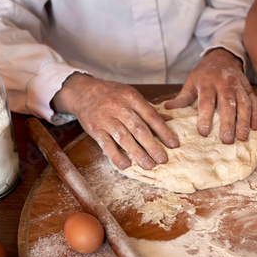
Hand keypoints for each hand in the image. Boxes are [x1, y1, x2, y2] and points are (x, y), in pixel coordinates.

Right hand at [52, 73, 178, 169]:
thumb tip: (169, 120)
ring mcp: (106, 119)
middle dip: (152, 146)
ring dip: (137, 153)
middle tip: (163, 159)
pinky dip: (116, 155)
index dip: (164, 131)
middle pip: (139, 129)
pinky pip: (106, 144)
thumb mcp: (131, 96)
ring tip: (148, 165)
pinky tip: (125, 165)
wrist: (82, 91)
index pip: (151, 116)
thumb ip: (149, 109)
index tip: (174, 144)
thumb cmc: (111, 94)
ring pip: (124, 138)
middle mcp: (120, 108)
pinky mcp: (95, 129)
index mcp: (132, 98)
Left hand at [165, 48, 256, 143]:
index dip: (205, 116)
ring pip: (243, 104)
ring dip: (244, 121)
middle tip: (226, 140)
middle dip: (227, 123)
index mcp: (207, 82)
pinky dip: (255, 115)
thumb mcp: (191, 80)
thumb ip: (183, 96)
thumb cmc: (205, 72)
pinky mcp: (248, 88)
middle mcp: (224, 83)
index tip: (204, 132)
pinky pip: (254, 102)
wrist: (223, 56)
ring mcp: (238, 86)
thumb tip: (168, 108)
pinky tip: (255, 128)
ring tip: (242, 137)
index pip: (206, 101)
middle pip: (227, 104)